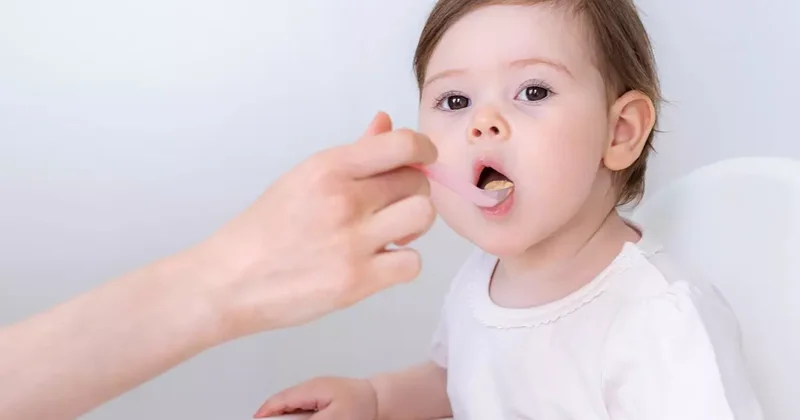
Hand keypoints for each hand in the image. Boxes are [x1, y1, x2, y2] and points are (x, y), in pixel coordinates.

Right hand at [195, 112, 437, 339]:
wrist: (230, 280)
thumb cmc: (265, 229)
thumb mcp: (303, 179)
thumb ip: (353, 154)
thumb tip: (386, 123)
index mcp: (329, 168)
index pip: (403, 144)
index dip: (424, 149)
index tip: (423, 159)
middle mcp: (343, 199)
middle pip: (417, 181)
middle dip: (412, 192)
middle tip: (391, 207)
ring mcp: (352, 242)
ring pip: (422, 216)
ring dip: (413, 225)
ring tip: (391, 233)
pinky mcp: (358, 281)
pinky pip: (412, 263)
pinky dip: (402, 263)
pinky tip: (381, 262)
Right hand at [253, 377, 377, 419]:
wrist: (382, 400)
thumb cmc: (362, 405)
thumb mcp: (333, 418)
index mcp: (310, 389)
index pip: (279, 401)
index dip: (264, 414)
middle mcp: (311, 390)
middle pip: (283, 406)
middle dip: (274, 416)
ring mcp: (316, 395)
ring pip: (292, 409)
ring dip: (287, 417)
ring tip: (277, 418)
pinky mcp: (323, 403)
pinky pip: (303, 411)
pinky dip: (298, 416)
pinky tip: (297, 418)